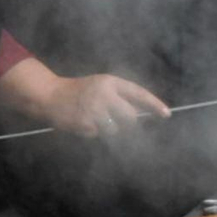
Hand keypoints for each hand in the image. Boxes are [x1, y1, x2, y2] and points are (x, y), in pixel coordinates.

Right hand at [43, 73, 169, 138]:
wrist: (50, 96)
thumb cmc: (80, 91)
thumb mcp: (101, 85)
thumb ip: (120, 96)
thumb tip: (143, 111)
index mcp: (110, 82)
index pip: (138, 93)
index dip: (154, 104)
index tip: (166, 114)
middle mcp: (104, 95)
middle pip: (130, 117)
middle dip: (127, 123)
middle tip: (117, 120)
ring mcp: (95, 111)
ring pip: (115, 129)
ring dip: (109, 128)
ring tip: (94, 119)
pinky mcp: (86, 124)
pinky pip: (99, 135)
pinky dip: (94, 132)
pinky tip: (83, 123)